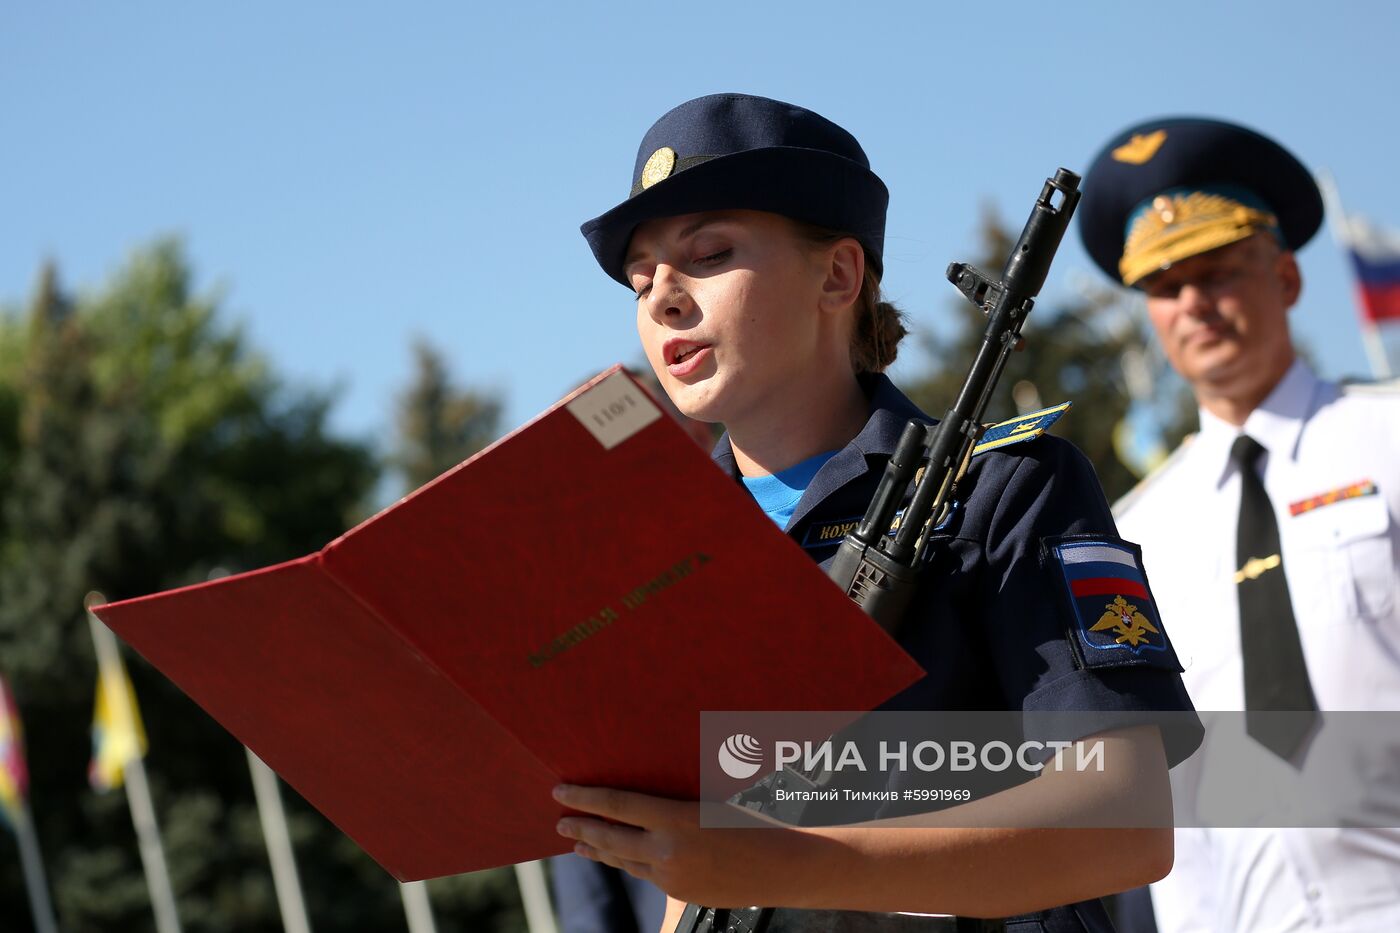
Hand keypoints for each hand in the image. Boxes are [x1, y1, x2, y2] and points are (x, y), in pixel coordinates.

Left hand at [552, 783, 809, 906]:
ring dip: (599, 850)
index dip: (584, 798)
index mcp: (676, 817)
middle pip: (610, 838)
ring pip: (625, 861)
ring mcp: (672, 877)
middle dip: (580, 827)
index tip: (560, 790)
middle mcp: (667, 850)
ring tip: (577, 843)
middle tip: (557, 819)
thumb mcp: (708, 800)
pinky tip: (621, 858)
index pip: (616, 805)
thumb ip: (671, 802)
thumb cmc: (752, 819)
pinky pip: (648, 875)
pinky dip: (629, 864)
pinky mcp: (680, 894)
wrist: (784, 867)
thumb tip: (638, 795)